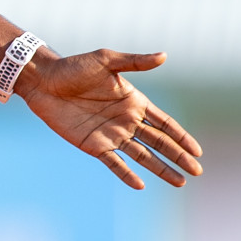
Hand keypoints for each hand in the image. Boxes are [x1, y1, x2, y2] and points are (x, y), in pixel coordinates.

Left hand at [20, 48, 203, 188]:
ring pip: (142, 156)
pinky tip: (141, 185)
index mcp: (133, 101)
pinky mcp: (93, 145)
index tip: (198, 152)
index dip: (181, 137)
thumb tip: (164, 55)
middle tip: (197, 172)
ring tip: (180, 183)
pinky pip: (114, 163)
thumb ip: (134, 62)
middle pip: (158, 142)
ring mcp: (111, 134)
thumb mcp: (105, 61)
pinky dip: (127, 174)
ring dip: (161, 169)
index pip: (164, 123)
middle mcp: (126, 120)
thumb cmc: (72, 67)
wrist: (42, 80)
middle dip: (178, 156)